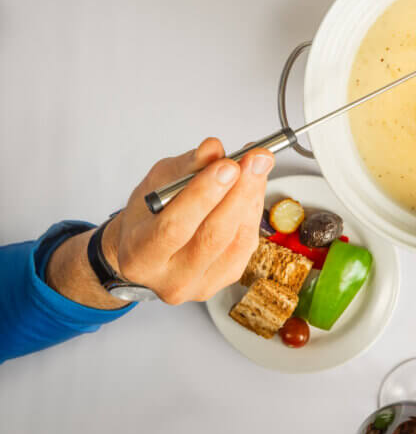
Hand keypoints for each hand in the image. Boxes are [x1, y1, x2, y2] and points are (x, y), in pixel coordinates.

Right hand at [47, 138, 273, 307]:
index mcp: (140, 255)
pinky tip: (254, 188)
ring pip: (236, 241)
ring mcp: (200, 284)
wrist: (148, 248)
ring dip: (252, 198)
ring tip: (258, 166)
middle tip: (255, 160)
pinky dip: (253, 212)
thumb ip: (186, 167)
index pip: (174, 227)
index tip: (228, 165)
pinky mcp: (225, 280)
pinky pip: (247, 244)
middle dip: (239, 192)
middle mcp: (170, 279)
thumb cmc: (149, 215)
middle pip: (212, 236)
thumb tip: (214, 149)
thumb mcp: (157, 183)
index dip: (204, 195)